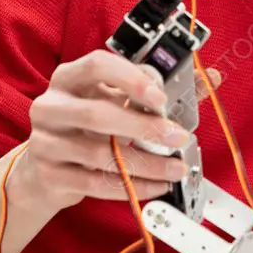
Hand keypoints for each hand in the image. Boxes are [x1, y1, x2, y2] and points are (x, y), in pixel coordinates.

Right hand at [20, 49, 220, 211]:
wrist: (47, 168)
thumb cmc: (88, 127)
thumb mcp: (115, 101)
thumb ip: (157, 90)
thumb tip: (207, 78)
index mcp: (69, 77)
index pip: (97, 66)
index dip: (131, 79)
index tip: (160, 98)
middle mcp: (51, 105)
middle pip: (97, 114)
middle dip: (144, 128)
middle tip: (178, 137)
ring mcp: (45, 141)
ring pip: (99, 154)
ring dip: (145, 164)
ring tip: (175, 168)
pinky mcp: (49, 174)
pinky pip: (95, 184)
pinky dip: (131, 186)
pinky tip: (156, 186)